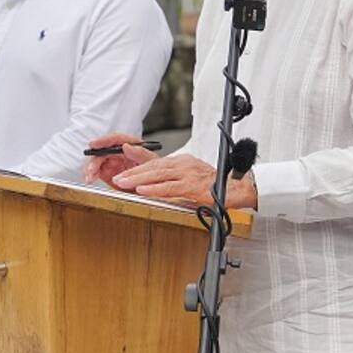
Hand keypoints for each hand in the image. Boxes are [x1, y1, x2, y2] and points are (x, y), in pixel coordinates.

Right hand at [83, 132, 158, 185]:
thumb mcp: (152, 163)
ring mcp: (113, 162)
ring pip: (97, 160)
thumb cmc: (156, 173)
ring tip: (90, 177)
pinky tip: (90, 179)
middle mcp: (120, 152)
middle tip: (92, 169)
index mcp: (131, 145)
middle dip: (94, 159)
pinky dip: (91, 175)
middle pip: (102, 150)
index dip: (103, 140)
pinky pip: (96, 171)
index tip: (94, 144)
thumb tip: (127, 146)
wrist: (154, 189)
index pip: (115, 139)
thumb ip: (141, 153)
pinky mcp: (107, 173)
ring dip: (90, 168)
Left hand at [112, 153, 257, 208]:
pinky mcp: (193, 187)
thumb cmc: (214, 185)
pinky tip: (143, 190)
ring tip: (123, 183)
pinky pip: (170, 187)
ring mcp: (188, 175)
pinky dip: (155, 189)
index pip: (155, 162)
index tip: (122, 171)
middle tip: (117, 178)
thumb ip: (172, 179)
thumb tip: (152, 185)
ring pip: (159, 175)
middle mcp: (184, 165)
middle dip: (133, 172)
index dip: (137, 166)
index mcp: (182, 162)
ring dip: (138, 179)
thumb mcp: (190, 177)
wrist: (236, 188)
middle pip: (154, 167)